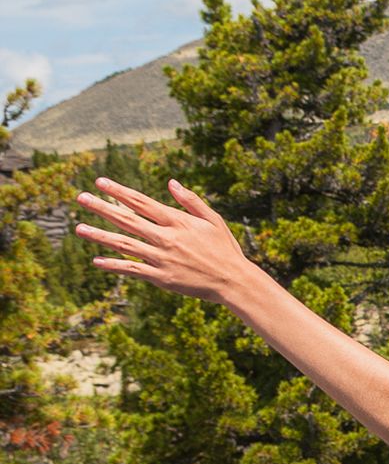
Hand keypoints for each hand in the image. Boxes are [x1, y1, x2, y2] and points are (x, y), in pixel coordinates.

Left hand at [75, 178, 255, 303]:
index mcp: (177, 221)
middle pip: (127, 219)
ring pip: (124, 244)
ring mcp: (162, 258)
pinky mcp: (161, 277)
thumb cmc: (224, 249)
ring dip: (100, 236)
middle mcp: (166, 238)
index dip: (119, 191)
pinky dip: (114, 265)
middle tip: (81, 198)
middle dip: (102, 207)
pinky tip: (97, 261)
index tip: (100, 182)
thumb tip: (170, 182)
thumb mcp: (212, 220)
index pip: (141, 202)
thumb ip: (190, 200)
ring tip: (79, 229)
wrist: (233, 281)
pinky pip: (132, 270)